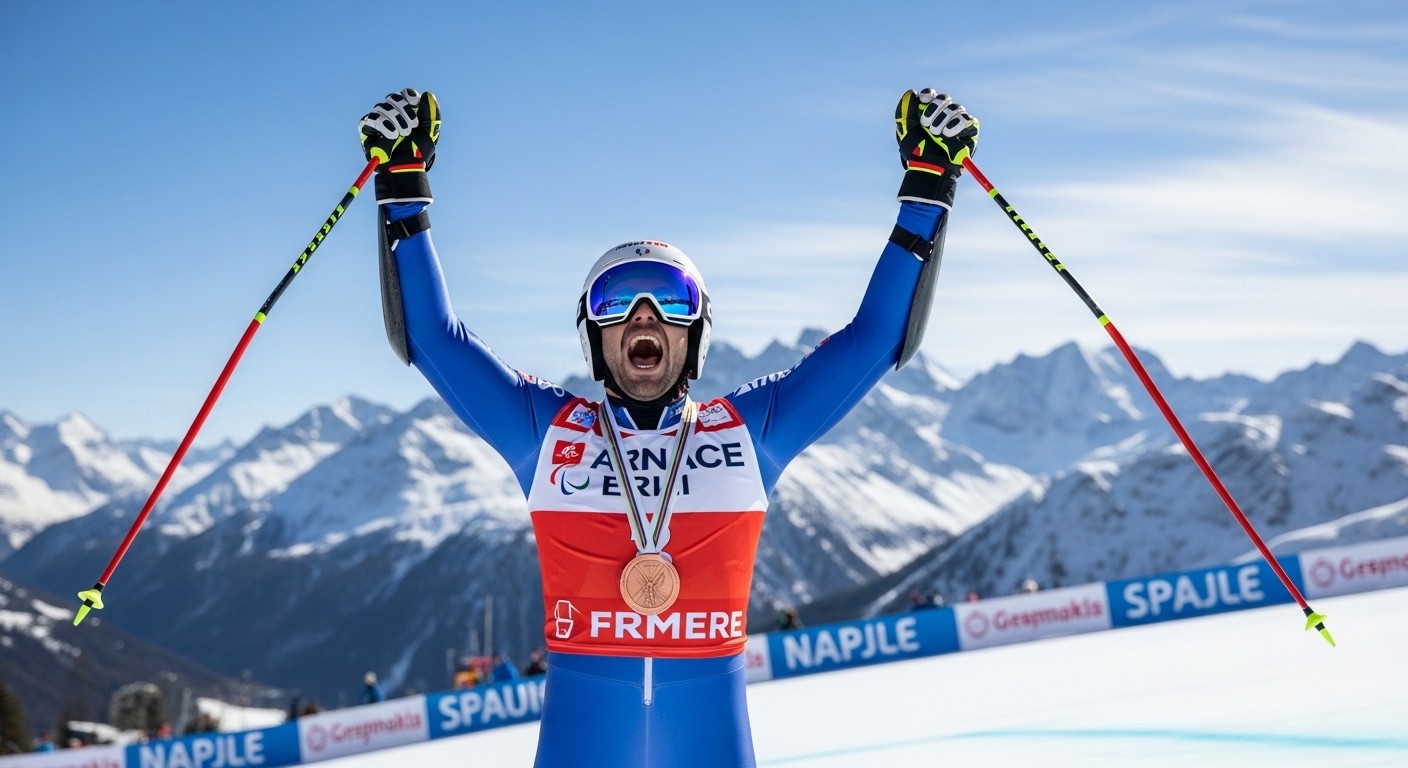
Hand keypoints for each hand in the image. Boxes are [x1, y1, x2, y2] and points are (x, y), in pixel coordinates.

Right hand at [359, 88, 440, 203]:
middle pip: (392, 98)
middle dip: (403, 109)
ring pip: (381, 107)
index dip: (409, 96)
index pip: (404, 94)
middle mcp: (392, 113)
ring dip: (394, 119)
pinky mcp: (367, 130)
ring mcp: (378, 120)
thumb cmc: (418, 152)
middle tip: (412, 125)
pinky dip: (382, 125)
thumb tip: (428, 93)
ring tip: (402, 134)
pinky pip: (370, 119)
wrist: (407, 168)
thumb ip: (432, 113)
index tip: (415, 102)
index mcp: (407, 111)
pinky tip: (392, 135)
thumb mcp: (430, 132)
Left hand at [894, 88, 977, 205]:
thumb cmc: (916, 152)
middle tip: (926, 124)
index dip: (929, 95)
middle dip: (934, 109)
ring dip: (944, 119)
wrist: (928, 168)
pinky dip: (957, 124)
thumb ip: (904, 110)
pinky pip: (968, 119)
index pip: (932, 95)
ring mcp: (958, 123)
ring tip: (937, 134)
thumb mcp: (904, 130)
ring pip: (956, 108)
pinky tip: (948, 134)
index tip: (923, 100)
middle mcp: (944, 116)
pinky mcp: (970, 131)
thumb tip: (911, 92)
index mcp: (928, 113)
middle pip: (944, 99)